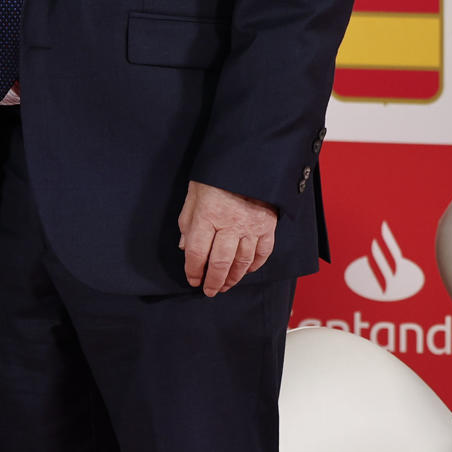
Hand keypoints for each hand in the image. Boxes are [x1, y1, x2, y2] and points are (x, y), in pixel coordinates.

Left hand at [178, 180, 278, 296]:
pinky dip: (254, 265)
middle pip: (219, 262)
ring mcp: (251, 227)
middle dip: (212, 281)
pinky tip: (247, 271)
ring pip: (242, 262)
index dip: (192, 270)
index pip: (196, 252)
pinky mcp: (267, 226)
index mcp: (207, 215)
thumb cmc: (215, 176)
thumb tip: (184, 246)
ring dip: (233, 278)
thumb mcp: (193, 194)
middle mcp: (229, 224)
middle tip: (209, 291)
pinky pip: (262, 253)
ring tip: (225, 285)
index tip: (192, 279)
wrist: (248, 161)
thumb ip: (187, 221)